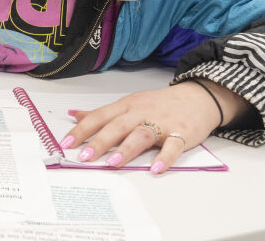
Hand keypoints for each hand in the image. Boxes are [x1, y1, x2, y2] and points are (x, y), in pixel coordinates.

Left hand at [62, 80, 245, 174]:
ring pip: (141, 134)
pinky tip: (155, 168)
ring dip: (126, 149)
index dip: (81, 130)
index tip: (66, 144)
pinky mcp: (182, 132)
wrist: (198, 97)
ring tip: (112, 163)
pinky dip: (164, 158)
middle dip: (99, 141)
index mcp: (126, 106)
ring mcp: (162, 122)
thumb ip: (103, 113)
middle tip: (84, 156)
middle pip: (117, 126)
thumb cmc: (160, 104)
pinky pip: (173, 146)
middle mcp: (141, 113)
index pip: (99, 117)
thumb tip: (74, 115)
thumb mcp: (129, 104)